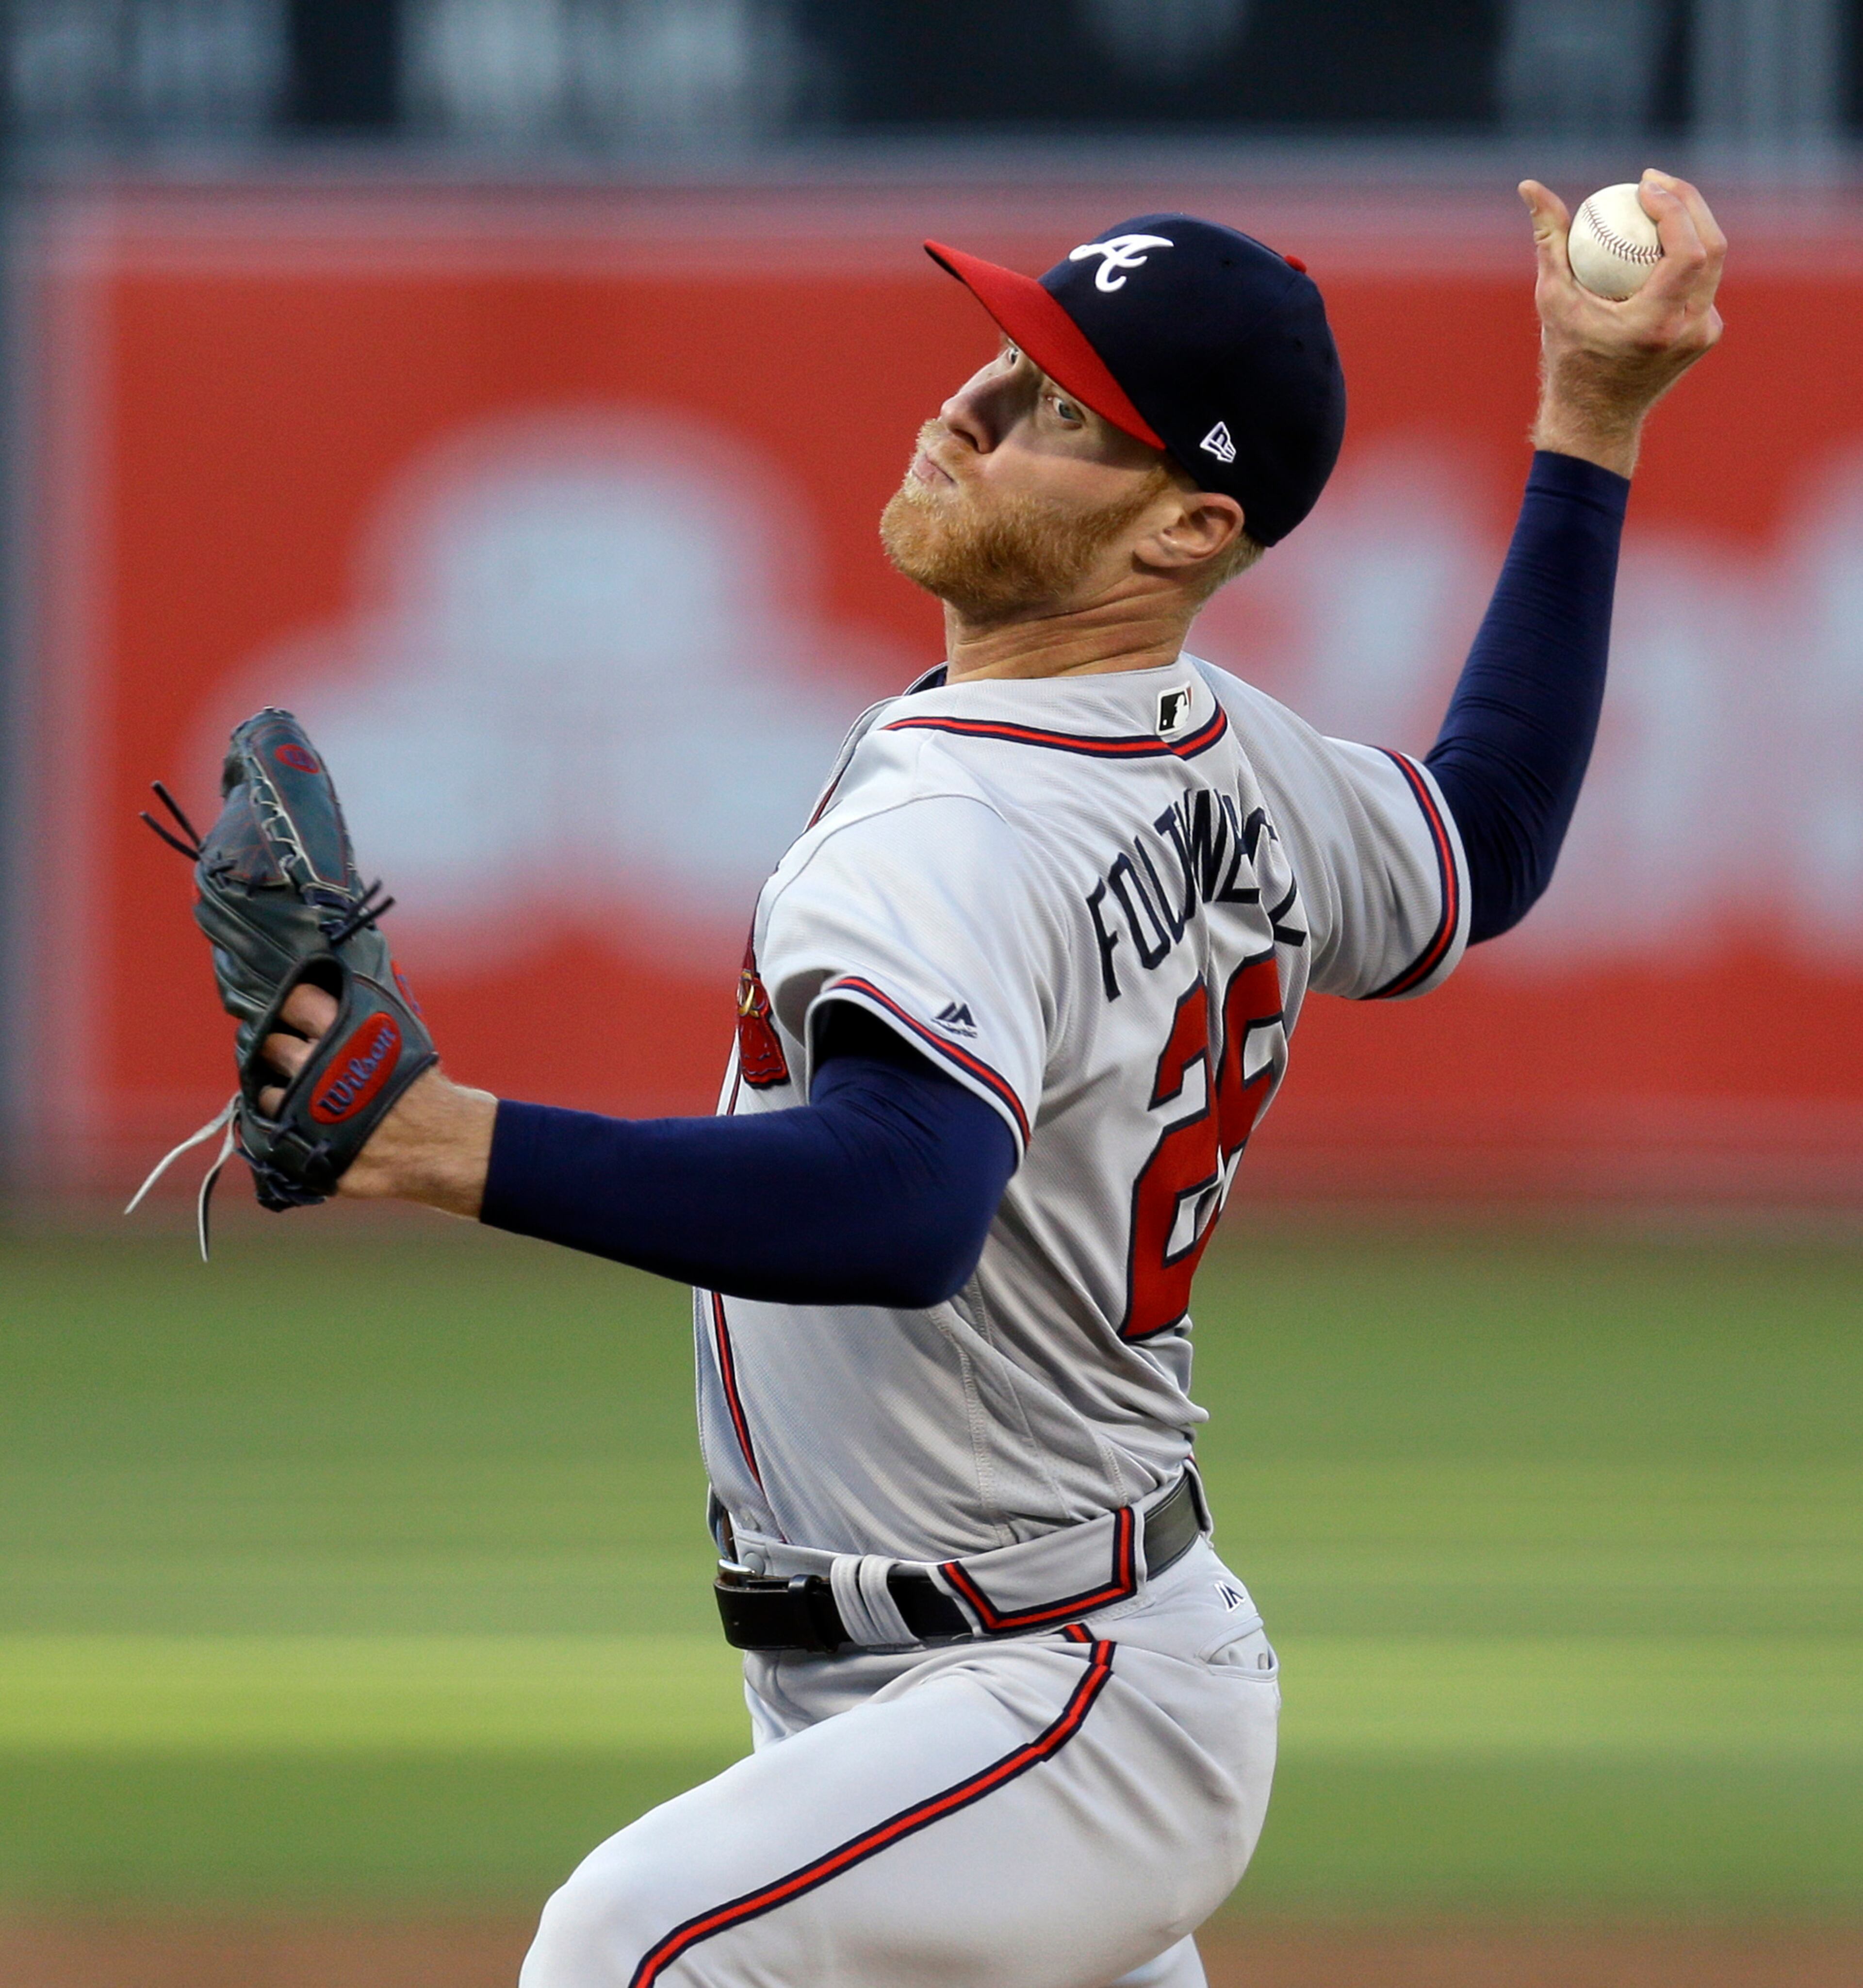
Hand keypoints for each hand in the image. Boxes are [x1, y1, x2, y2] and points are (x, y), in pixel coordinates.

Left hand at [257, 984, 496, 1215]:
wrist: (447, 1144)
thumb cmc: (430, 1090)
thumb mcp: (403, 1040)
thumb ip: (366, 1022)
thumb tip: (339, 999)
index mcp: (349, 1031)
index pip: (298, 1000)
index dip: (294, 1007)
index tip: (294, 1016)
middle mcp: (322, 1064)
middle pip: (272, 1045)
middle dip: (278, 1050)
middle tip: (290, 1059)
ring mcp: (310, 1108)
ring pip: (266, 1094)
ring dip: (277, 1095)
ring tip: (297, 1102)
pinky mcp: (307, 1146)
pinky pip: (276, 1136)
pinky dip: (286, 1132)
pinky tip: (302, 1130)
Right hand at [1519, 169, 1725, 476]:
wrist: (1594, 420)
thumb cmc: (1566, 362)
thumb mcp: (1553, 301)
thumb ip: (1549, 242)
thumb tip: (1531, 187)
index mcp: (1655, 325)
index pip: (1687, 251)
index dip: (1674, 208)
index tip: (1645, 186)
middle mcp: (1689, 329)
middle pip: (1712, 246)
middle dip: (1688, 202)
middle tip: (1655, 182)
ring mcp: (1704, 333)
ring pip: (1714, 261)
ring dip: (1691, 223)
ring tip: (1659, 203)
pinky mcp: (1707, 333)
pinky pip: (1703, 281)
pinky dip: (1685, 255)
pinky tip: (1660, 243)